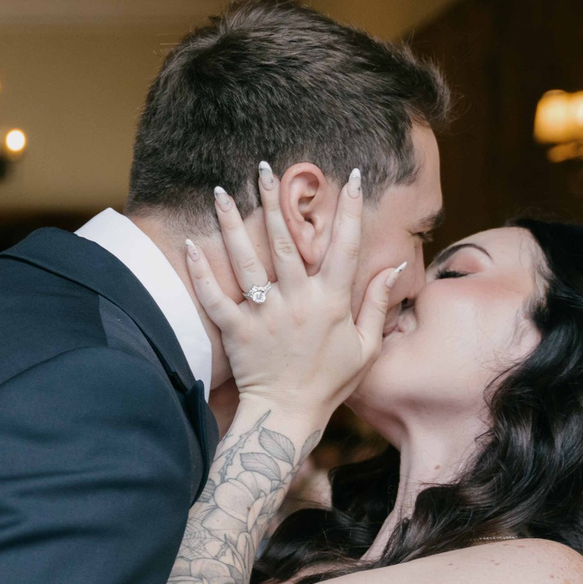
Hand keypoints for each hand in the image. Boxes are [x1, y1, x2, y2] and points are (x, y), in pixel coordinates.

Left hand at [183, 161, 406, 428]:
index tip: (347, 175)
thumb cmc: (329, 383)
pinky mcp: (236, 329)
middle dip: (276, 200)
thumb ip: (377, 304)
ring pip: (246, 259)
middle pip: (285, 240)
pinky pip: (214, 297)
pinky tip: (189, 244)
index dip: (348, 209)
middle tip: (265, 167)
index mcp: (331, 301)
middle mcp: (297, 300)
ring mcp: (264, 314)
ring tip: (222, 191)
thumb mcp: (366, 347)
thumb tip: (393, 267)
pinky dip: (201, 272)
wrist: (288, 416)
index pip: (343, 245)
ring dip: (233, 223)